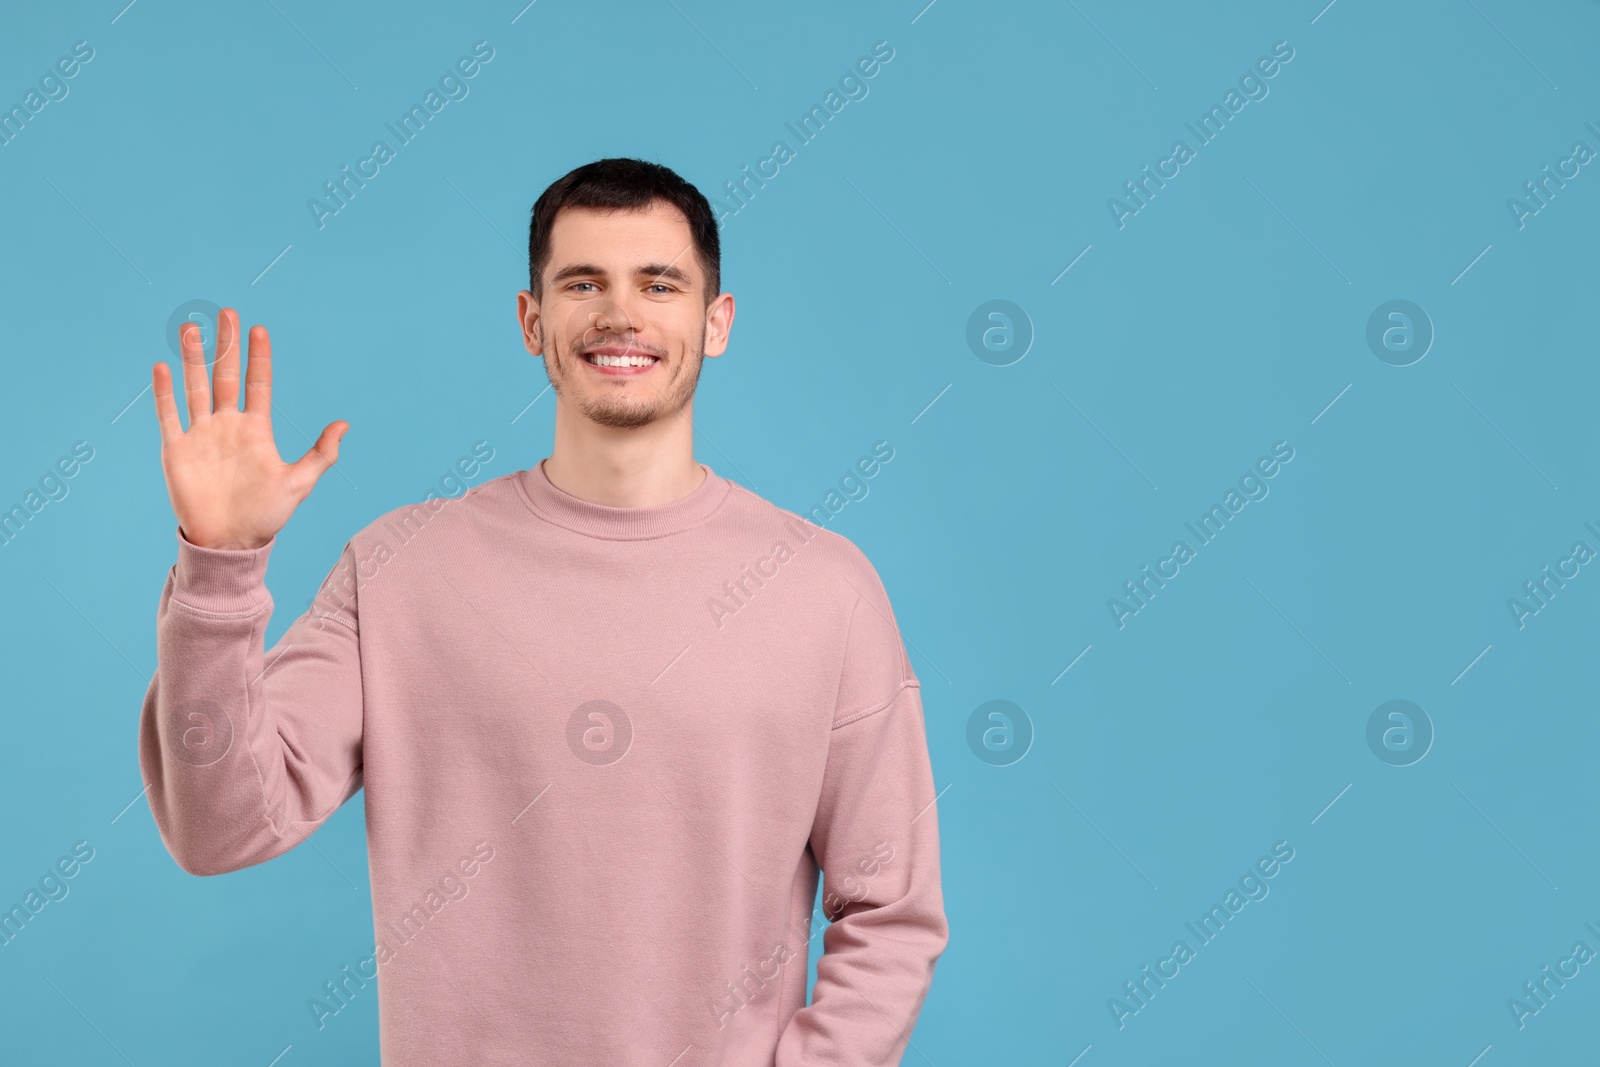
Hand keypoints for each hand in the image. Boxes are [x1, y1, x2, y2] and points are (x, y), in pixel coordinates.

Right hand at [152, 308, 346, 549]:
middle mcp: (227, 426)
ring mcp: (200, 435)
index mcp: (256, 430)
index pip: (258, 384)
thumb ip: (321, 453)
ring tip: (192, 327)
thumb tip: (345, 424)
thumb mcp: (299, 483)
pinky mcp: (176, 450)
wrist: (230, 542)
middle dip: (226, 346)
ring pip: (195, 387)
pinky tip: (163, 366)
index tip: (259, 329)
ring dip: (193, 358)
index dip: (258, 357)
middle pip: (224, 376)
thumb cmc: (266, 515)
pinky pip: (168, 415)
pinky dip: (165, 392)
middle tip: (227, 312)